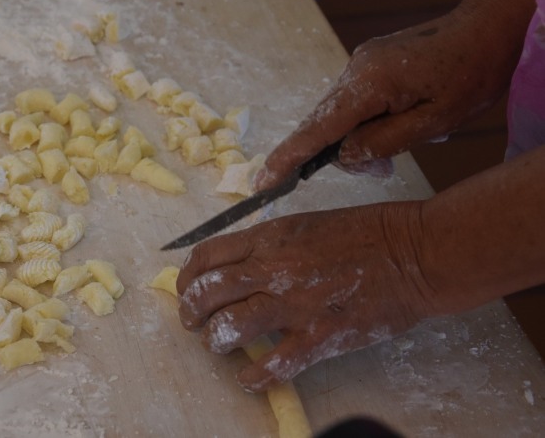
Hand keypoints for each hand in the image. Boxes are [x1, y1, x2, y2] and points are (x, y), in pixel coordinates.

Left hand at [176, 202, 435, 391]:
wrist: (413, 252)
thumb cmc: (365, 233)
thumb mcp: (304, 223)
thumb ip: (269, 244)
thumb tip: (239, 266)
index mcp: (269, 237)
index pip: (206, 256)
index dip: (187, 277)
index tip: (187, 290)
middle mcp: (273, 268)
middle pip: (207, 293)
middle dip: (190, 312)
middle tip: (193, 323)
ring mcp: (294, 304)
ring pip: (229, 328)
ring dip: (216, 342)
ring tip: (219, 347)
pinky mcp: (319, 337)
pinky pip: (273, 365)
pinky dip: (253, 377)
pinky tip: (250, 378)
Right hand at [255, 8, 516, 190]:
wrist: (487, 26)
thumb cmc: (471, 75)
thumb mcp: (434, 121)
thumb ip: (384, 142)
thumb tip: (343, 155)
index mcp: (370, 84)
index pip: (318, 128)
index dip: (289, 157)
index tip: (263, 181)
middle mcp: (355, 69)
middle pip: (325, 123)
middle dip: (339, 153)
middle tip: (380, 170)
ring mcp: (360, 63)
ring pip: (339, 114)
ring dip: (356, 139)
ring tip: (396, 150)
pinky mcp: (368, 62)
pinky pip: (352, 101)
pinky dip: (361, 122)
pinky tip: (391, 129)